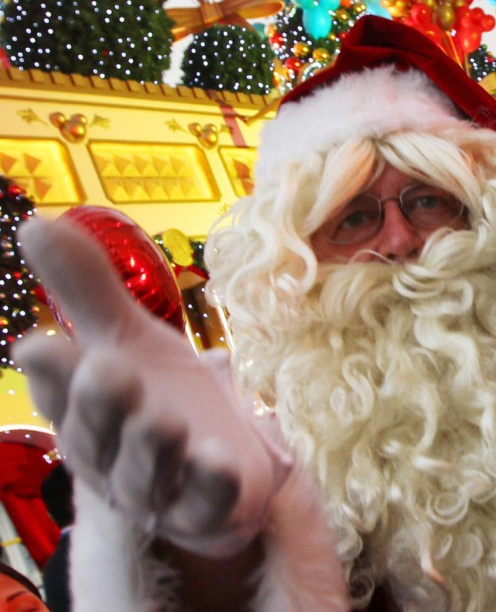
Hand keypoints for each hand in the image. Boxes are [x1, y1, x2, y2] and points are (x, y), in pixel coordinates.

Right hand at [14, 218, 292, 557]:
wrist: (224, 456)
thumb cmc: (164, 397)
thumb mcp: (131, 340)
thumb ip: (88, 292)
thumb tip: (34, 223)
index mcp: (86, 413)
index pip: (59, 395)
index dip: (51, 374)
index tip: (40, 345)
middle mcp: (113, 457)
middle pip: (99, 439)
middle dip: (102, 408)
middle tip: (107, 371)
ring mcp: (159, 491)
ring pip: (146, 476)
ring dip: (153, 449)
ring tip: (162, 421)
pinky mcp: (208, 510)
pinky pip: (206, 502)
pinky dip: (211, 484)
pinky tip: (218, 460)